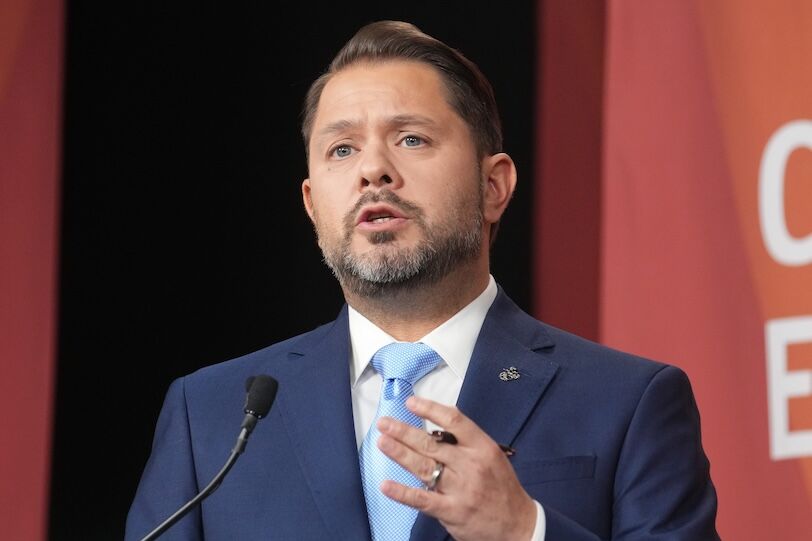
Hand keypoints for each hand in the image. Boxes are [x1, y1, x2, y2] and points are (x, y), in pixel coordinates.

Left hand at [375, 396, 536, 540]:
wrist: (518, 525)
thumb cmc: (502, 488)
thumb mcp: (491, 457)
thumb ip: (466, 443)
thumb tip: (434, 428)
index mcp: (482, 447)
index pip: (454, 421)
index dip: (430, 409)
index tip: (411, 403)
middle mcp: (470, 465)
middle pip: (431, 443)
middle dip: (404, 431)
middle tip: (384, 423)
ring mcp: (461, 489)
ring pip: (423, 467)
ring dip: (399, 453)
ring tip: (382, 442)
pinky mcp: (452, 511)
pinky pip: (422, 499)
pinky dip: (403, 493)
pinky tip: (386, 485)